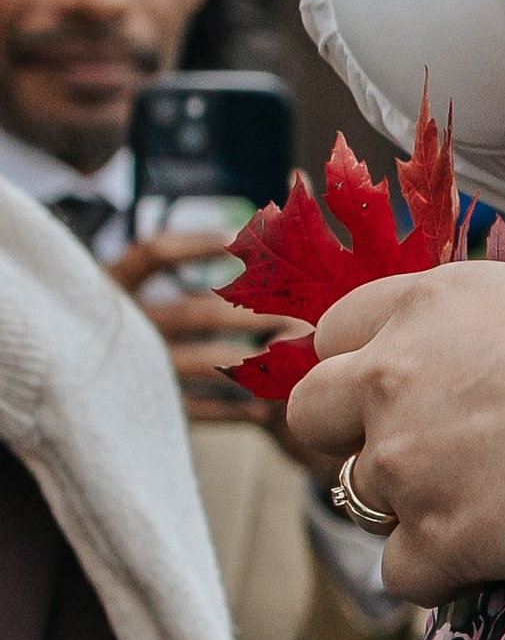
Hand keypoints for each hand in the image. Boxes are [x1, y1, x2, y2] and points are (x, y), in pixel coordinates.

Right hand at [111, 229, 298, 422]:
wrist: (70, 382)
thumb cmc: (123, 320)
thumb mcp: (127, 284)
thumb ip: (171, 261)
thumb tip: (238, 230)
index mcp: (115, 286)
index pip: (152, 253)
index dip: (194, 245)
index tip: (234, 239)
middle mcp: (127, 325)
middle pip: (197, 313)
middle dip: (253, 312)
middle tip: (300, 312)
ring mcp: (136, 366)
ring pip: (205, 361)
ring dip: (253, 360)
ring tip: (293, 357)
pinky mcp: (147, 402)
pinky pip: (197, 407)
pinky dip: (233, 410)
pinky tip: (263, 409)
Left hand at [286, 259, 504, 622]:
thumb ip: (467, 326)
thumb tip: (464, 358)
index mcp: (420, 305)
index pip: (335, 333)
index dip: (363, 367)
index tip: (404, 391)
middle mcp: (390, 377)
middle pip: (311, 415)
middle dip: (348, 437)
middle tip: (414, 454)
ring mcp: (405, 462)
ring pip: (358, 499)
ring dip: (409, 506)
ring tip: (485, 504)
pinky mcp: (435, 537)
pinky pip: (399, 574)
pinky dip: (438, 574)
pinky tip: (489, 558)